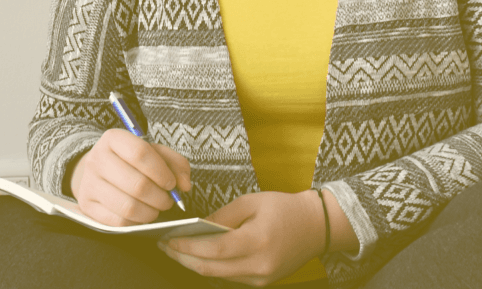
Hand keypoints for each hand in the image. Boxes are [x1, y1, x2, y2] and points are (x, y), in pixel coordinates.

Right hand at [69, 128, 191, 226]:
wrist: (98, 169)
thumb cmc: (131, 160)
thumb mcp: (153, 151)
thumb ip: (174, 163)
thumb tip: (185, 185)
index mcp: (113, 139)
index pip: (140, 153)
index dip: (161, 171)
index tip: (171, 183)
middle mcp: (97, 159)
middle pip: (136, 184)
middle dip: (160, 197)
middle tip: (169, 200)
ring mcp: (89, 184)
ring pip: (127, 206)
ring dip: (151, 212)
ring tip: (158, 208)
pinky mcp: (86, 206)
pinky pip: (117, 222)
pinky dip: (136, 222)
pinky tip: (143, 215)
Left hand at [160, 190, 325, 285]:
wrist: (315, 225)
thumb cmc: (285, 208)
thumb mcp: (253, 201)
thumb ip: (223, 215)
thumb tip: (198, 226)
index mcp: (256, 241)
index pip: (212, 250)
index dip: (186, 247)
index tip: (168, 239)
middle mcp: (258, 265)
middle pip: (210, 268)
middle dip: (184, 258)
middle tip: (166, 246)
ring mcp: (261, 278)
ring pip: (218, 275)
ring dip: (196, 264)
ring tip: (178, 249)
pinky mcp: (262, 283)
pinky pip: (231, 277)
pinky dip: (214, 267)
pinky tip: (202, 255)